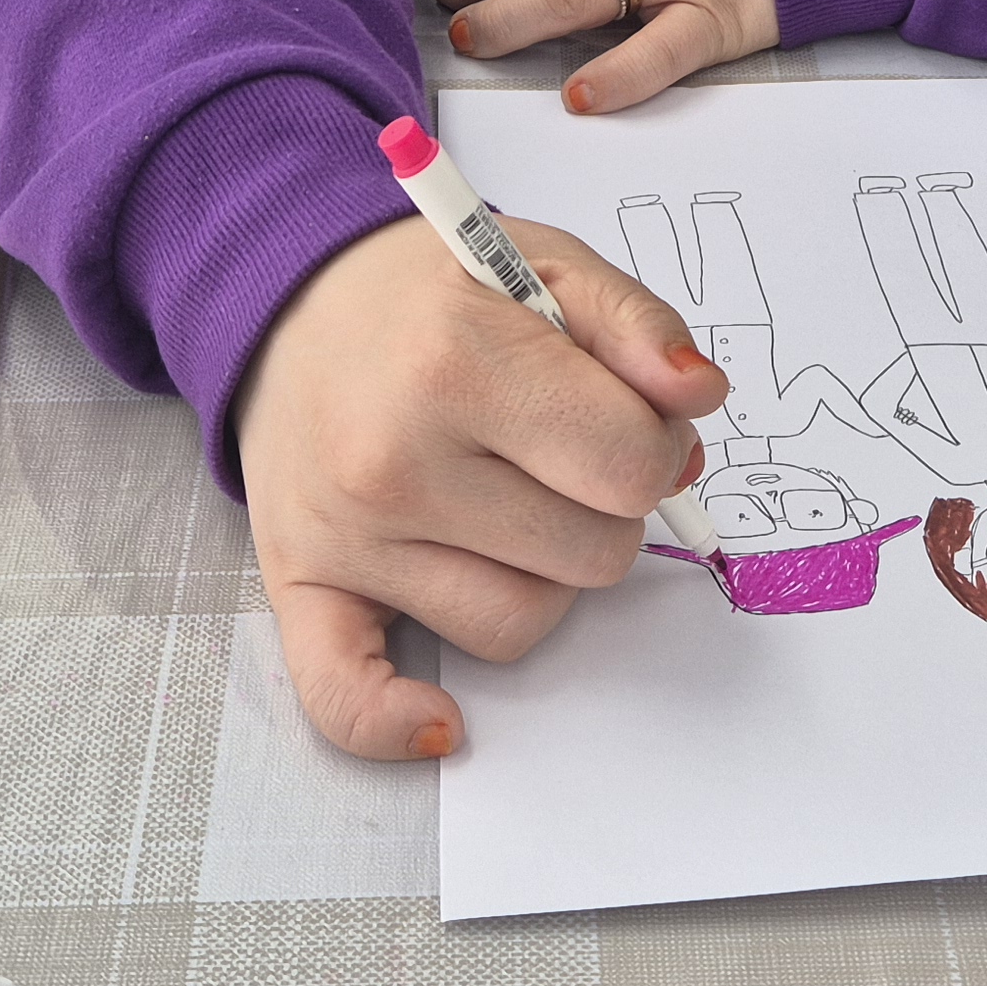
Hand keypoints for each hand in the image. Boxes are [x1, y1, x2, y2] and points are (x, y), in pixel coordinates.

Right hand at [239, 216, 728, 759]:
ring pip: (519, 623)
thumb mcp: (548, 265)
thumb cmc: (430, 292)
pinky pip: (349, 698)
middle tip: (560, 450)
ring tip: (502, 501)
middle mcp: (394, 458)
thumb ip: (638, 327)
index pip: (630, 465)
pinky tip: (438, 716)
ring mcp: (346, 535)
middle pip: (592, 554)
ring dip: (539, 576)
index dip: (655, 444)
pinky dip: (395, 720)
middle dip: (604, 506)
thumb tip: (695, 396)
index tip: (626, 418)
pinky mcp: (303, 588)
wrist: (291, 301)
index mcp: (459, 360)